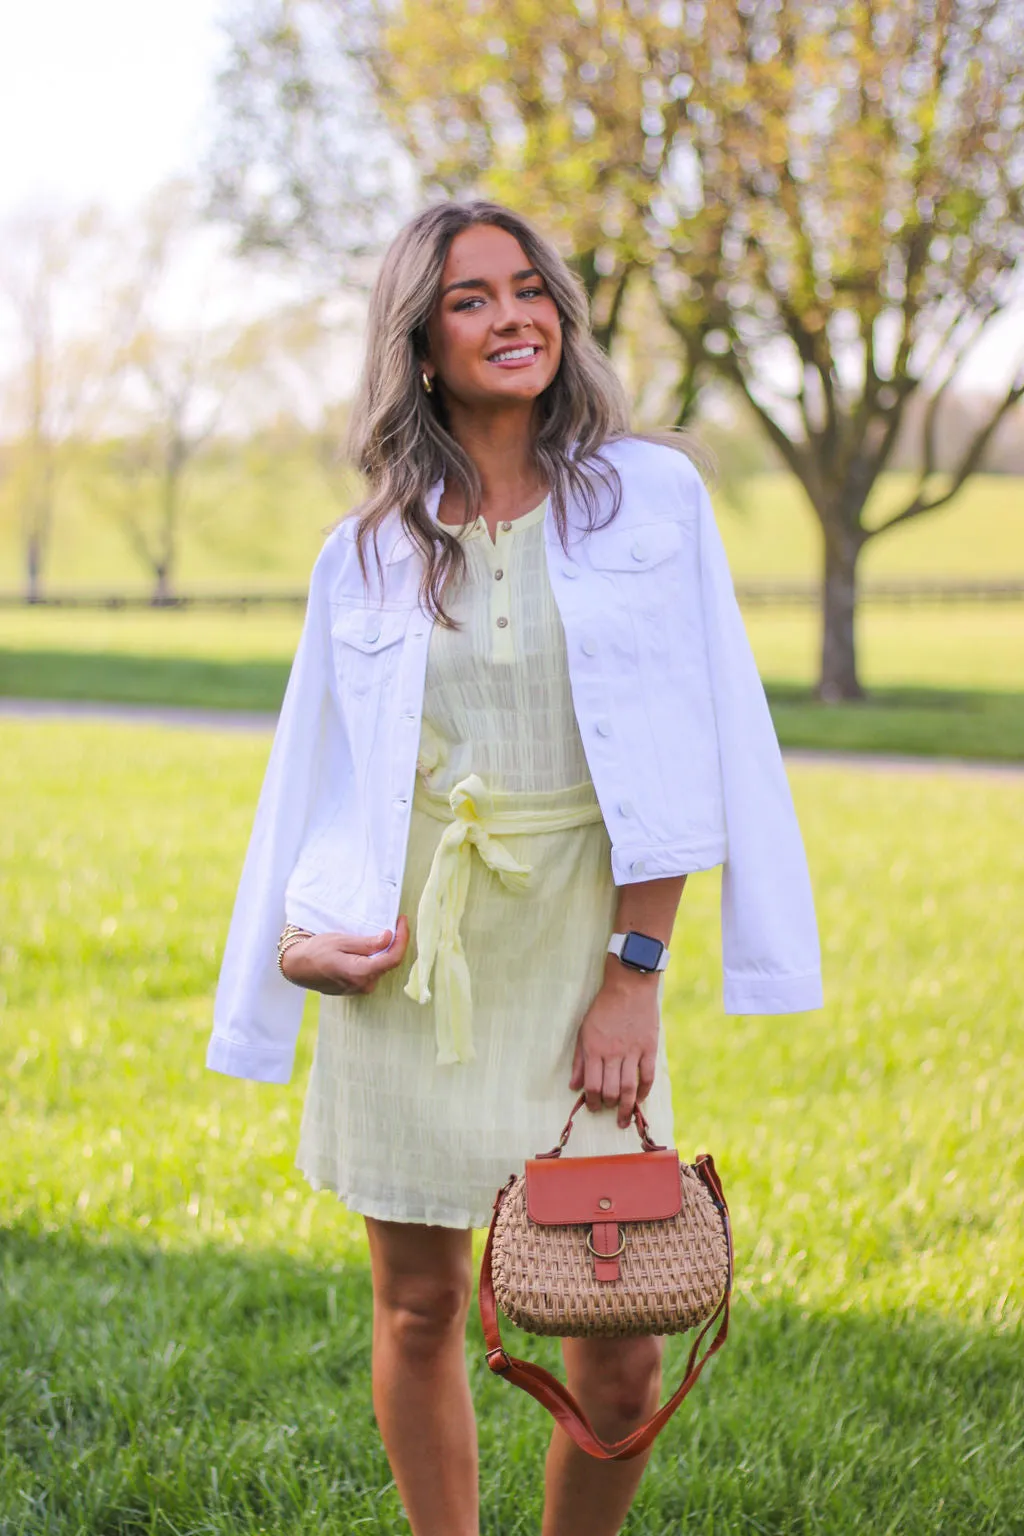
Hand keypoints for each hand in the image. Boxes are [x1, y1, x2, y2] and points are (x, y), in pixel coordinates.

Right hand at [280, 914, 410, 994]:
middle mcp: (363, 985)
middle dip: (395, 943)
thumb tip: (389, 938)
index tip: (402, 921)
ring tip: (383, 932)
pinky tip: (371, 947)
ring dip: (384, 951)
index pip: (393, 958)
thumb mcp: (341, 941)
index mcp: (360, 973)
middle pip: (389, 963)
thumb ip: (367, 943)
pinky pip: (372, 972)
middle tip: (395, 923)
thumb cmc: (316, 951)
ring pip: (381, 967)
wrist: (298, 967)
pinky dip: (375, 958)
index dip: (402, 939)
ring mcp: (360, 989)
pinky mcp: (356, 988)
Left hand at [569, 970, 658, 1128]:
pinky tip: (640, 1099)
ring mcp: (632, 1051)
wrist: (629, 987)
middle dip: (609, 1106)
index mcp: (594, 1049)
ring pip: (630, 1088)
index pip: (592, 1085)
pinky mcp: (649, 1048)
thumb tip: (574, 1086)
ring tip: (625, 1119)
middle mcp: (613, 1053)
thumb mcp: (584, 1031)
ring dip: (627, 1107)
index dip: (592, 1101)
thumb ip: (579, 1060)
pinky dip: (644, 1091)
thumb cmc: (603, 1008)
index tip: (593, 1107)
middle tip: (609, 1112)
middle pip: (612, 1090)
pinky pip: (647, 1076)